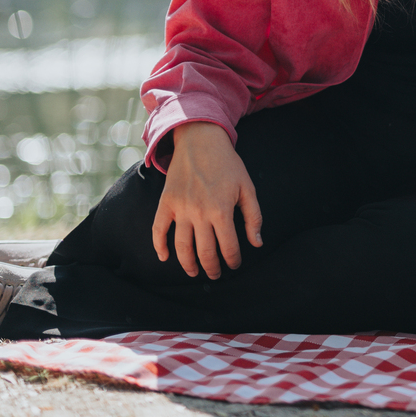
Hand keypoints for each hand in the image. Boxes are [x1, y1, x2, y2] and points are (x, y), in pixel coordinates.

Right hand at [152, 122, 261, 278]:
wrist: (201, 142)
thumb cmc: (228, 165)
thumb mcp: (247, 188)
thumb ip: (253, 217)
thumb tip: (257, 243)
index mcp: (222, 211)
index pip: (228, 247)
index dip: (233, 260)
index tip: (235, 265)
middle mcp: (199, 213)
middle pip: (204, 252)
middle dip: (212, 267)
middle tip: (215, 274)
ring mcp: (180, 209)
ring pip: (182, 247)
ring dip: (188, 264)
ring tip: (195, 272)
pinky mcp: (166, 203)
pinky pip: (158, 230)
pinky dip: (159, 246)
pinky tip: (165, 258)